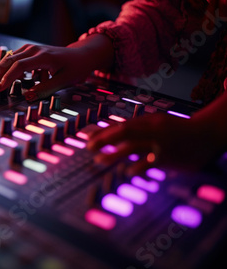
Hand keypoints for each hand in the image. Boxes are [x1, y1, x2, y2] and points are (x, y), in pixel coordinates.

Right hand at [0, 34, 113, 100]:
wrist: (81, 54)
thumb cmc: (75, 68)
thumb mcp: (64, 81)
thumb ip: (46, 89)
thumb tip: (27, 97)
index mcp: (43, 56)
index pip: (19, 66)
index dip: (7, 78)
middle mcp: (34, 50)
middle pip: (9, 60)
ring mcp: (30, 49)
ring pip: (8, 59)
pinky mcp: (28, 51)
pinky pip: (13, 59)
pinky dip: (3, 68)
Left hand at [87, 113, 215, 169]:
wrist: (206, 134)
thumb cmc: (177, 129)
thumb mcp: (156, 123)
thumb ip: (137, 128)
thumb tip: (113, 133)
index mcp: (148, 121)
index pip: (121, 126)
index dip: (103, 132)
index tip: (89, 139)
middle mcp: (152, 130)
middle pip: (124, 133)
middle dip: (104, 140)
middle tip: (88, 148)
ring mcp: (159, 144)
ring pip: (133, 147)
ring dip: (113, 154)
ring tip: (99, 160)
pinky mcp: (168, 158)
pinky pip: (149, 163)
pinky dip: (137, 167)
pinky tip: (127, 172)